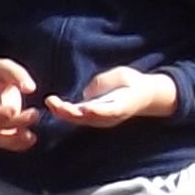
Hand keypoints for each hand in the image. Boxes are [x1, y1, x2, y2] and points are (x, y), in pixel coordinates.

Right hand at [0, 54, 42, 151]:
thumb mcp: (4, 67)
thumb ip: (17, 75)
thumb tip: (30, 88)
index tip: (13, 109)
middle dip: (16, 123)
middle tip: (35, 114)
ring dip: (15, 142)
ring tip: (32, 138)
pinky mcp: (3, 130)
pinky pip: (8, 143)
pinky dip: (19, 144)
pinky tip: (33, 139)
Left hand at [43, 62, 179, 131]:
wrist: (143, 97)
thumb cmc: (133, 83)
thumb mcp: (123, 75)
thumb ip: (106, 82)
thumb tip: (87, 93)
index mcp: (121, 107)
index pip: (108, 112)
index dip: (96, 111)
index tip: (84, 108)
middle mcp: (110, 117)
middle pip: (89, 118)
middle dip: (70, 112)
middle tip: (55, 103)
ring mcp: (102, 120)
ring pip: (81, 120)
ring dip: (64, 112)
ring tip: (51, 102)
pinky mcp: (95, 118)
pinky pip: (79, 117)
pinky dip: (66, 112)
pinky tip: (54, 105)